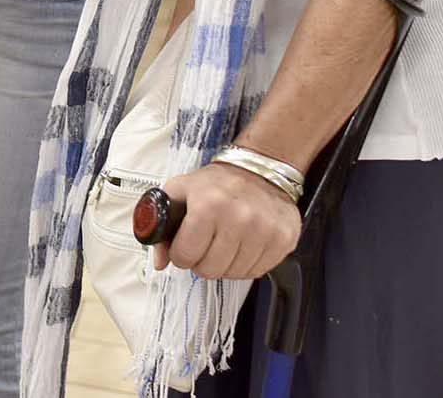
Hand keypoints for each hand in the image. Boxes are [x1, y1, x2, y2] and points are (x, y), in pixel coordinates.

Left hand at [152, 162, 300, 279]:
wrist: (259, 169)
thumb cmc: (217, 183)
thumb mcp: (180, 190)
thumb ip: (162, 224)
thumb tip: (159, 261)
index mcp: (208, 205)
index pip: (185, 256)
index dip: (180, 254)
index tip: (184, 245)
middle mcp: (239, 219)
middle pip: (209, 270)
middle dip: (201, 261)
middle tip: (205, 244)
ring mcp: (264, 231)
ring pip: (233, 275)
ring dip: (224, 264)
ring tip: (224, 241)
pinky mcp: (283, 240)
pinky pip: (257, 272)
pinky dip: (245, 264)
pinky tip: (242, 245)